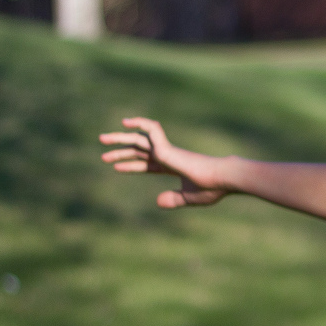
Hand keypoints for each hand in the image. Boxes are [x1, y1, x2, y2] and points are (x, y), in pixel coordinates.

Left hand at [99, 117, 234, 208]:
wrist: (223, 179)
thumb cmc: (212, 188)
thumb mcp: (189, 198)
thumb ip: (174, 199)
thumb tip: (157, 202)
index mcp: (173, 166)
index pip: (148, 164)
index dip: (132, 166)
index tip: (116, 167)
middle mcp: (168, 156)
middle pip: (140, 151)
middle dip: (121, 151)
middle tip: (102, 154)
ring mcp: (167, 151)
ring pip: (139, 140)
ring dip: (120, 139)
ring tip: (102, 139)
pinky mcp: (167, 148)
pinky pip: (152, 130)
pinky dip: (140, 124)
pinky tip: (126, 123)